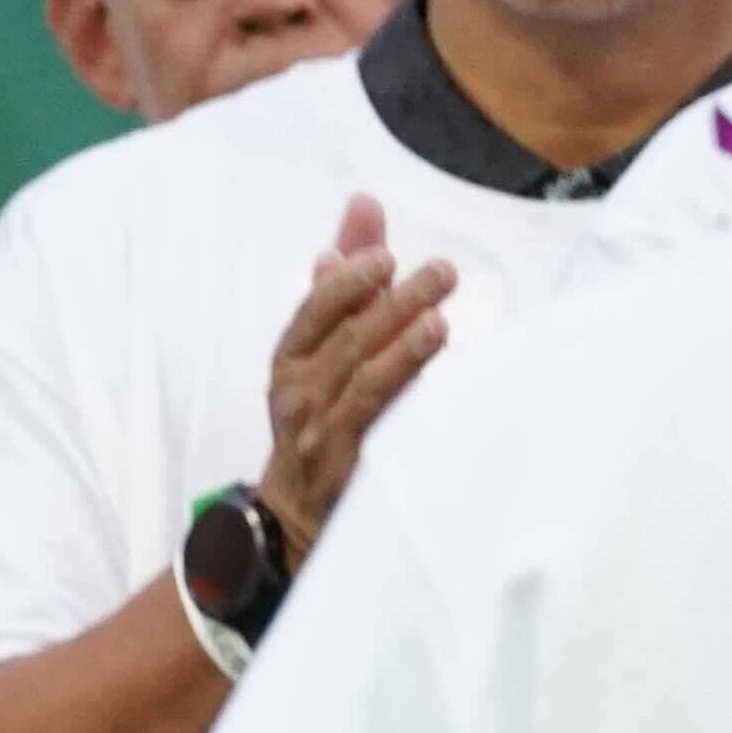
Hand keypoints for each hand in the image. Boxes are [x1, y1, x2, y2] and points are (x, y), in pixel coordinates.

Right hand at [258, 196, 454, 558]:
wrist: (292, 519)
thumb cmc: (317, 426)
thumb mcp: (323, 355)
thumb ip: (346, 284)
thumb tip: (362, 213)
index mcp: (289, 360)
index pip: (312, 310)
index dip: (346, 281)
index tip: (383, 256)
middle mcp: (296, 390)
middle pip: (345, 334)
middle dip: (392, 298)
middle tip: (442, 271)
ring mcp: (318, 426)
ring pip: (359, 367)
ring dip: (402, 332)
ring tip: (441, 305)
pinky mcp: (343, 458)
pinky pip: (370, 407)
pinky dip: (399, 373)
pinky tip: (429, 347)